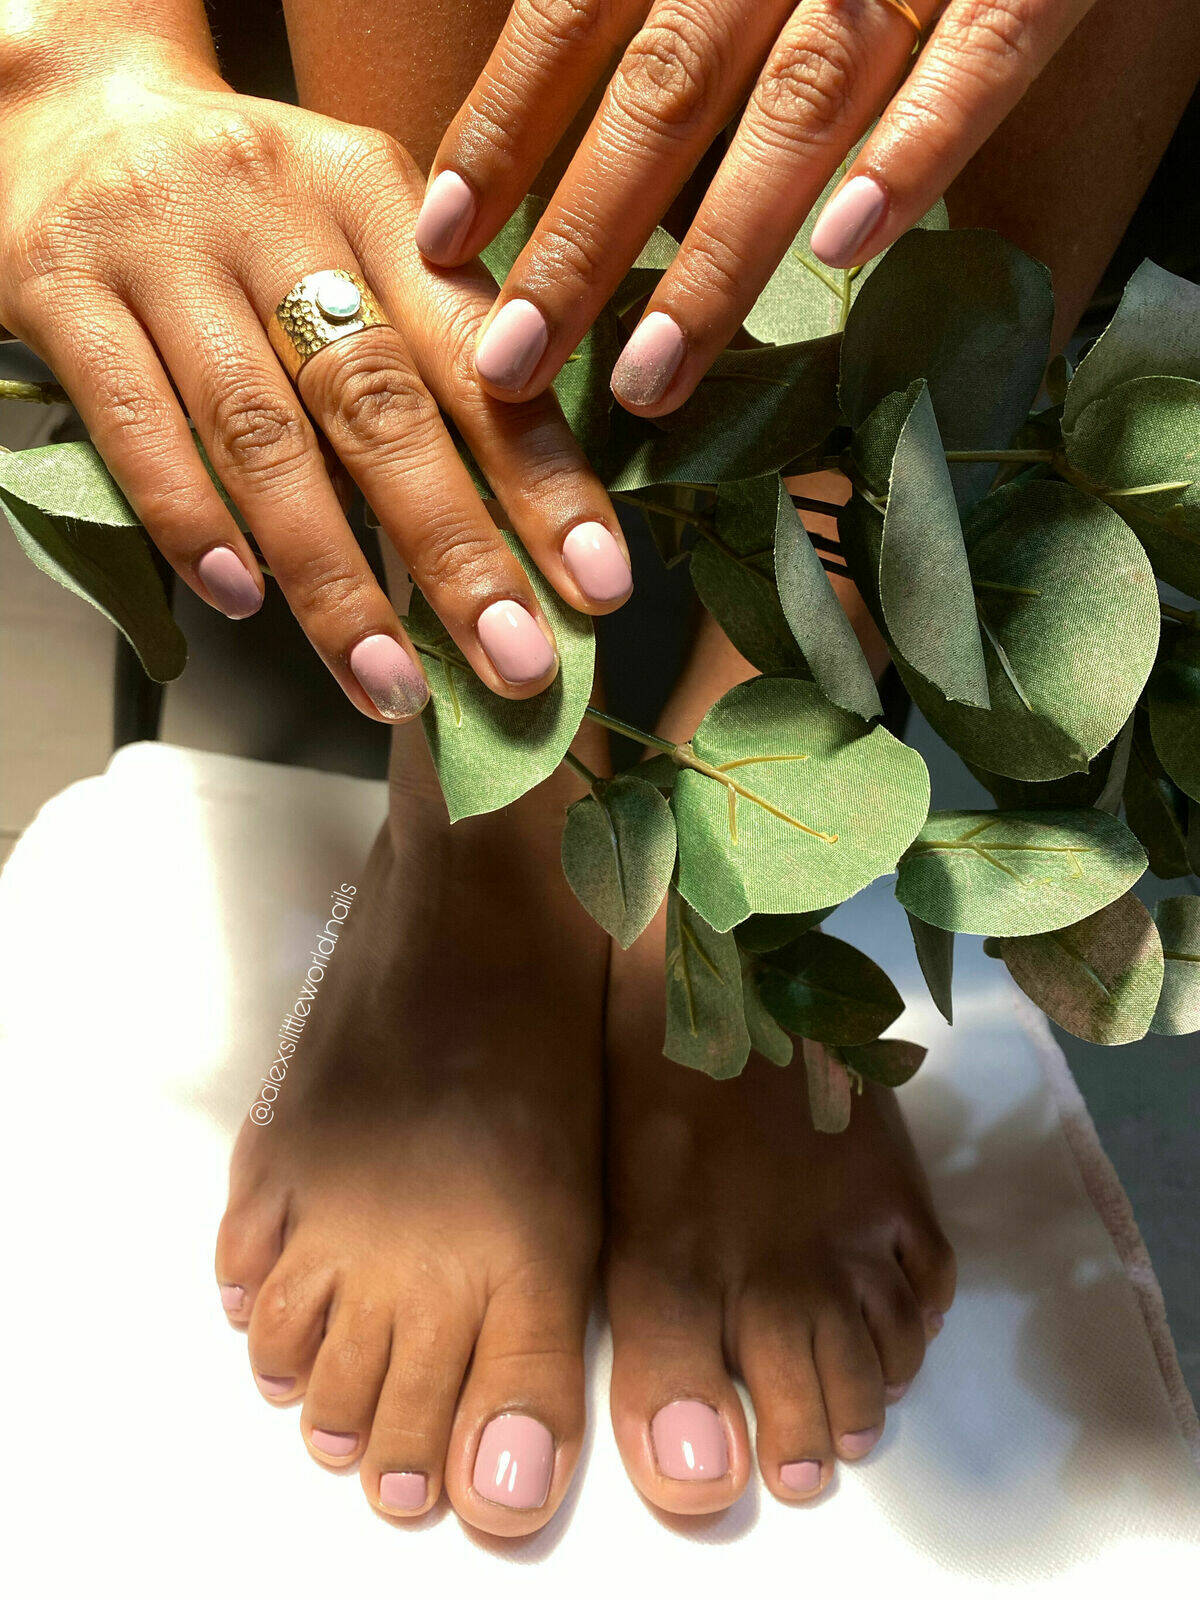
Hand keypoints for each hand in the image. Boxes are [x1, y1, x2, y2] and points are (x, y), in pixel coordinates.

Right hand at [0, 50, 631, 717]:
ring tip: (390, 680)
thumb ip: (424, 342)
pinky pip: (135, 424)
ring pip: (261, 435)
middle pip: (378, 400)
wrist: (72, 106)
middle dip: (458, 550)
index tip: (598, 585)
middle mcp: (274, 207)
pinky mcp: (61, 290)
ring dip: (333, 577)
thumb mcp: (353, 226)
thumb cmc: (248, 206)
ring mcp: (161, 246)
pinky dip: (192, 520)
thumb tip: (514, 524)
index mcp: (373, 191)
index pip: (476, 352)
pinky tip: (243, 600)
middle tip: (514, 663)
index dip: (543, 477)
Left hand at [417, 0, 1094, 413]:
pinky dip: (912, 151)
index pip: (573, 12)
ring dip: (716, 251)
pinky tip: (844, 253)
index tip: (442, 242)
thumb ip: (680, 28)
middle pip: (665, 89)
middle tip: (510, 364)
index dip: (504, 126)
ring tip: (648, 374)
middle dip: (579, 236)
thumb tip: (612, 172)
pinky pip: (978, 59)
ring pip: (798, 102)